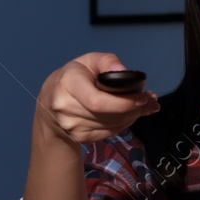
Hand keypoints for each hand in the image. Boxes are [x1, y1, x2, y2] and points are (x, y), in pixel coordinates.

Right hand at [36, 52, 158, 145]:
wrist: (51, 104)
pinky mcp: (80, 138)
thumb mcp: (88, 61)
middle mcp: (66, 108)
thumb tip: (124, 71)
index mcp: (68, 84)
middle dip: (133, 109)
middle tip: (148, 101)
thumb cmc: (74, 78)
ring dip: (132, 116)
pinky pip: (110, 132)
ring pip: (112, 125)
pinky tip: (128, 114)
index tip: (142, 97)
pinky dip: (123, 124)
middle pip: (108, 115)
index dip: (123, 102)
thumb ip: (107, 61)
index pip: (97, 101)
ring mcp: (72, 126)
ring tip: (141, 106)